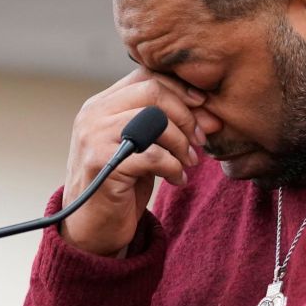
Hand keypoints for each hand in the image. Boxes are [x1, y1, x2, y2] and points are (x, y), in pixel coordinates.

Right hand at [61, 68, 218, 255]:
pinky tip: (177, 180)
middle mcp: (93, 115)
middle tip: (200, 139)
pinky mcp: (102, 164)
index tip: (203, 108)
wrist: (93, 229)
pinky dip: (174, 167)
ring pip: (155, 120)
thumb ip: (166, 125)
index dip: (180, 88)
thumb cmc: (122, 185)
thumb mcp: (143, 147)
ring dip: (181, 143)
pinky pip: (154, 155)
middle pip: (153, 91)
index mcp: (101, 104)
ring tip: (189, 162)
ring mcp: (94, 138)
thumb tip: (212, 115)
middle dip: (185, 115)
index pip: (146, 76)